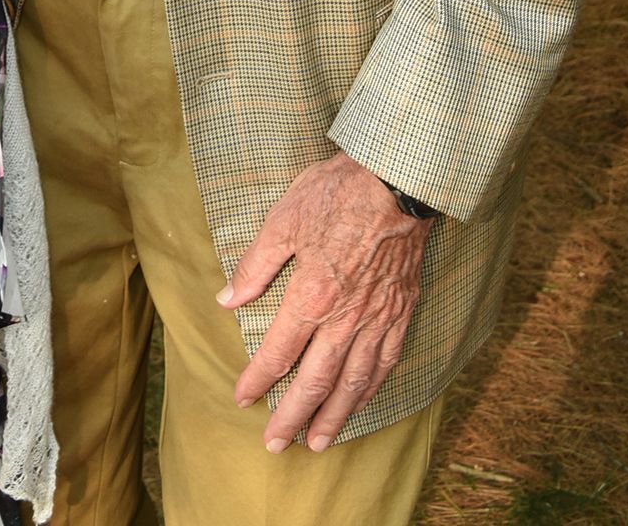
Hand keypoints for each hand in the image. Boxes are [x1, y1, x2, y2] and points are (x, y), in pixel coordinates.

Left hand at [217, 151, 431, 451]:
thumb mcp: (283, 220)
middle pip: (315, 381)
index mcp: (311, 296)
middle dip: (292, 416)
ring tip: (318, 442)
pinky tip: (360, 402)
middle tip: (275, 444)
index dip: (258, 379)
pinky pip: (384, 364)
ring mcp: (376, 320)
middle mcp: (345, 319)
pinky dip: (370, 390)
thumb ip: (255, 266)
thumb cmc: (336, 194)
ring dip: (333, 416)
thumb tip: (226, 299)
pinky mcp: (400, 313)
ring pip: (353, 382)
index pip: (278, 352)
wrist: (396, 182)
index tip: (242, 398)